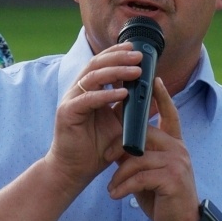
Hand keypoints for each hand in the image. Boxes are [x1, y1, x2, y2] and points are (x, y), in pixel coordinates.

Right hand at [44, 45, 145, 191]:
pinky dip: (106, 95)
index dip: (117, 54)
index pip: (102, 64)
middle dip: (119, 58)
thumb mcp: (120, 124)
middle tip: (138, 56)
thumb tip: (154, 94)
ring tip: (135, 71)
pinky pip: (88, 99)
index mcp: (89, 90)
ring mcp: (71, 100)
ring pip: (93, 77)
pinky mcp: (67, 113)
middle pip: (97, 64)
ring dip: (115, 72)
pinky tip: (122, 93)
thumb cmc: (96, 148)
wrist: (75, 171)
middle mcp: (78, 91)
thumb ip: (132, 108)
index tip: (136, 49)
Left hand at [105, 78, 200, 220]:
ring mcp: (177, 163)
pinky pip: (139, 177)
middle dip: (120, 146)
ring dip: (120, 175)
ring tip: (112, 188)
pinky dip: (123, 187)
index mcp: (174, 144)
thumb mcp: (150, 171)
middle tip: (107, 158)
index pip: (170, 114)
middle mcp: (178, 149)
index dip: (162, 96)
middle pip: (143, 135)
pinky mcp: (172, 179)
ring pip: (137, 158)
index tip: (155, 78)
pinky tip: (115, 195)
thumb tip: (119, 142)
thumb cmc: (162, 196)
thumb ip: (139, 154)